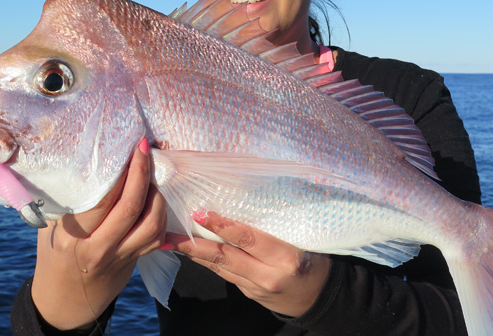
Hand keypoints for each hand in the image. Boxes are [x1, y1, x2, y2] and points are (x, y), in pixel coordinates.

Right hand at [31, 138, 167, 329]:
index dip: (120, 172)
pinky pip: (156, 236)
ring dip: (157, 194)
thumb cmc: (54, 255)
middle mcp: (99, 248)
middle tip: (144, 148)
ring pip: (152, 223)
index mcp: (73, 238)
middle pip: (131, 207)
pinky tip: (156, 197)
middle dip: (142, 173)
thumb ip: (66, 202)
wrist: (65, 299)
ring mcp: (121, 256)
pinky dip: (160, 214)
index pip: (101, 200)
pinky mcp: (135, 261)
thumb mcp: (50, 229)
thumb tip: (79, 161)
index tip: (127, 147)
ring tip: (151, 174)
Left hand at [167, 212, 331, 316]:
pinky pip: (224, 274)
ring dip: (194, 254)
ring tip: (172, 240)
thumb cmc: (315, 258)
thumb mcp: (304, 239)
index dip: (223, 226)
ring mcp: (257, 287)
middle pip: (226, 257)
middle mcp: (269, 275)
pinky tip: (192, 251)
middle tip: (173, 231)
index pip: (249, 239)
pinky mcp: (249, 293)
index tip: (201, 213)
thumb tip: (251, 194)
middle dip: (196, 244)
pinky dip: (207, 261)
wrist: (319, 298)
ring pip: (220, 267)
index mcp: (287, 257)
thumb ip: (279, 223)